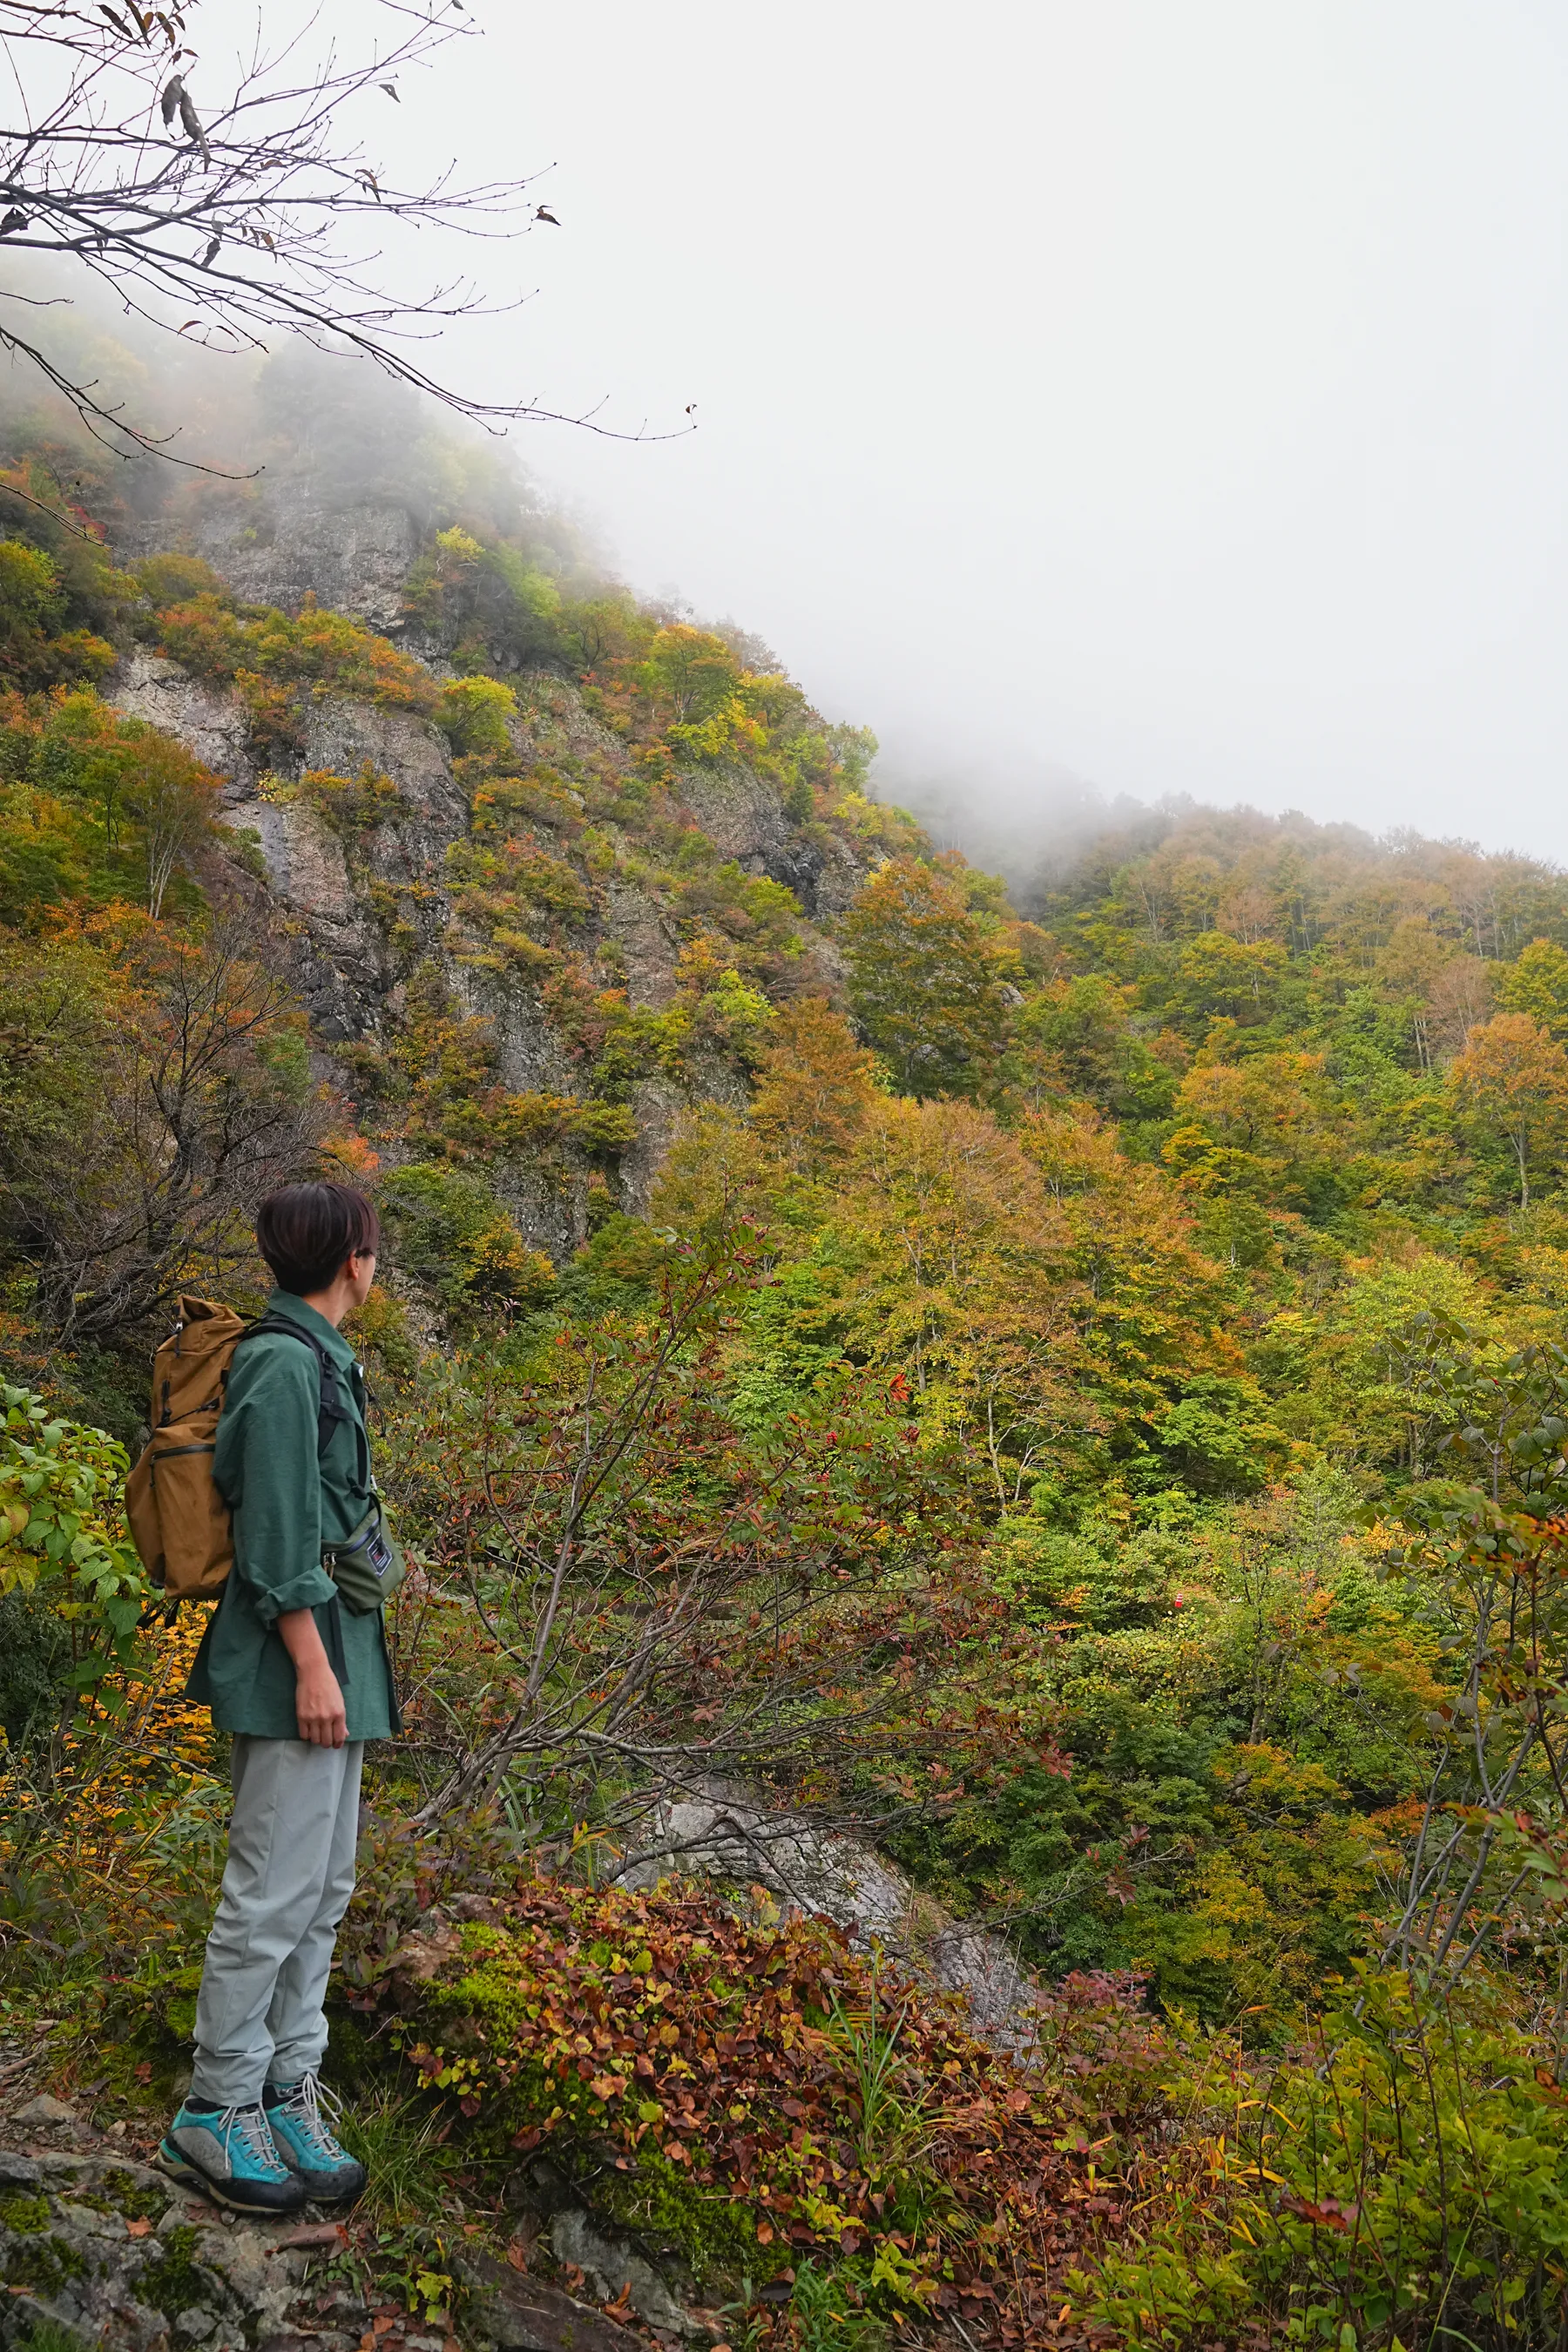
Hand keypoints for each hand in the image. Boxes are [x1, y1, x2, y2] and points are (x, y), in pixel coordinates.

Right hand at [277, 1607, 347, 1746]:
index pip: (339, 1737)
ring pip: (315, 1740)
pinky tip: (309, 1729)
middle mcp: (327, 1718)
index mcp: (339, 1713)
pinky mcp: (301, 1716)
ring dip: (316, 1739)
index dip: (337, 1744)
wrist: (314, 1672)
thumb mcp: (340, 1701)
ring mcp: (313, 1718)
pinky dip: (306, 1735)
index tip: (335, 1744)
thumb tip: (344, 1734)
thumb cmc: (329, 1685)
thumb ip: (341, 1720)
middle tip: (326, 1740)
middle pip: (326, 1742)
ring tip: (317, 1733)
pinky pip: (303, 1735)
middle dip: (327, 1743)